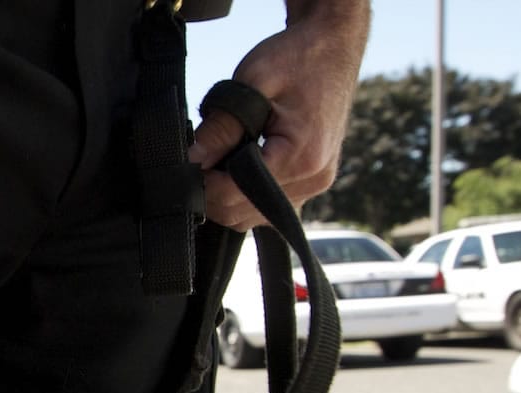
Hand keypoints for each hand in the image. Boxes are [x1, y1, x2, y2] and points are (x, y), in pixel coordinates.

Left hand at [188, 10, 365, 230]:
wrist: (332, 48)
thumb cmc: (297, 58)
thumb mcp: (252, 83)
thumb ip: (221, 127)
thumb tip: (191, 160)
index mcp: (302, 156)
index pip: (235, 194)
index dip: (203, 183)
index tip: (187, 162)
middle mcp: (313, 179)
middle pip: (241, 213)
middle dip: (211, 192)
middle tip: (198, 159)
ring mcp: (315, 185)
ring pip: (252, 217)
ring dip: (226, 195)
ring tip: (219, 158)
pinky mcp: (312, 183)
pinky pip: (267, 207)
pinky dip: (245, 195)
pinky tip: (236, 167)